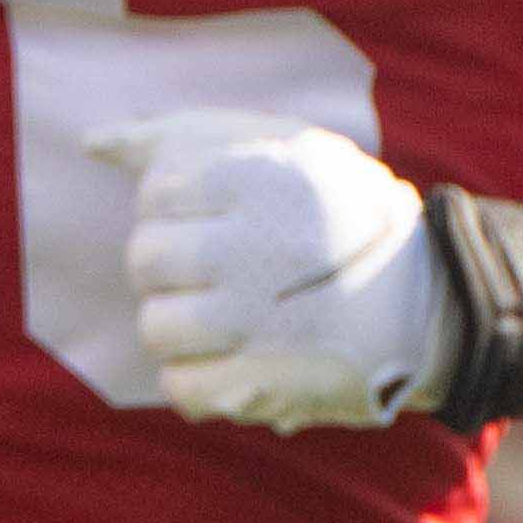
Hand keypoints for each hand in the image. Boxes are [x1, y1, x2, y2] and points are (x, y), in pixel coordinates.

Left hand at [101, 108, 446, 428]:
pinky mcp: (262, 385)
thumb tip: (93, 141)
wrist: (429, 303)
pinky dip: (196, 379)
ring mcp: (258, 323)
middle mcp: (257, 250)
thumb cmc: (341, 215)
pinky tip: (232, 359)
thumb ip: (186, 136)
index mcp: (265, 180)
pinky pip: (180, 386)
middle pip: (145, 258)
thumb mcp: (285, 146)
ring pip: (155, 326)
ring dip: (181, 325)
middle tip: (224, 270)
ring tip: (227, 317)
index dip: (179, 208)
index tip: (223, 218)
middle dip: (173, 266)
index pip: (157, 191)